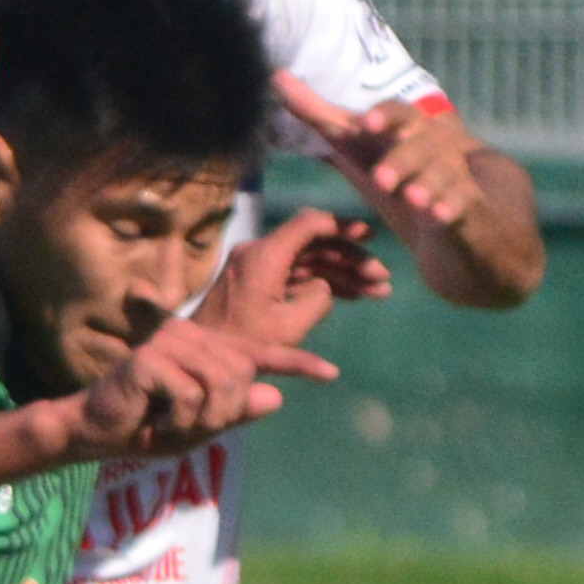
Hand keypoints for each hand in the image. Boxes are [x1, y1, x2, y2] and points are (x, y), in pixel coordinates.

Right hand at [67, 311, 333, 462]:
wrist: (91, 431)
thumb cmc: (143, 427)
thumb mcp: (199, 425)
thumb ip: (235, 410)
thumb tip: (275, 395)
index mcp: (203, 345)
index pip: (257, 353)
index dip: (294, 364)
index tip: (331, 374)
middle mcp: (188, 333)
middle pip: (240, 374)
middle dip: (224, 412)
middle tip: (190, 429)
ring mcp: (169, 341)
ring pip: (221, 384)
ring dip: (202, 419)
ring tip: (172, 427)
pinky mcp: (151, 358)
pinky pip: (191, 394)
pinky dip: (179, 420)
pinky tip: (156, 422)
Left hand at [201, 203, 388, 350]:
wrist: (201, 360)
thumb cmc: (241, 344)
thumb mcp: (288, 327)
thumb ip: (318, 300)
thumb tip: (325, 288)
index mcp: (264, 255)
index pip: (309, 224)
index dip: (343, 226)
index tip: (370, 235)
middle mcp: (258, 253)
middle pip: (314, 243)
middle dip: (351, 259)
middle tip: (382, 278)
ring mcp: (255, 267)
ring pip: (308, 261)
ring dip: (342, 274)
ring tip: (379, 292)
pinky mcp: (255, 283)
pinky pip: (294, 275)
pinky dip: (321, 284)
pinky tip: (354, 296)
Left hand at [273, 74, 485, 238]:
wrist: (440, 211)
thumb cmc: (391, 168)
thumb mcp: (353, 144)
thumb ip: (318, 114)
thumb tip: (276, 76)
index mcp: (406, 129)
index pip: (399, 113)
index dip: (385, 116)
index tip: (366, 124)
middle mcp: (433, 146)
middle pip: (423, 143)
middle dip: (402, 158)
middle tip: (382, 178)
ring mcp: (452, 174)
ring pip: (444, 174)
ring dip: (426, 184)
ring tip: (411, 197)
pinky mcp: (466, 203)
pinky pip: (463, 203)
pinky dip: (450, 208)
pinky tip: (439, 216)